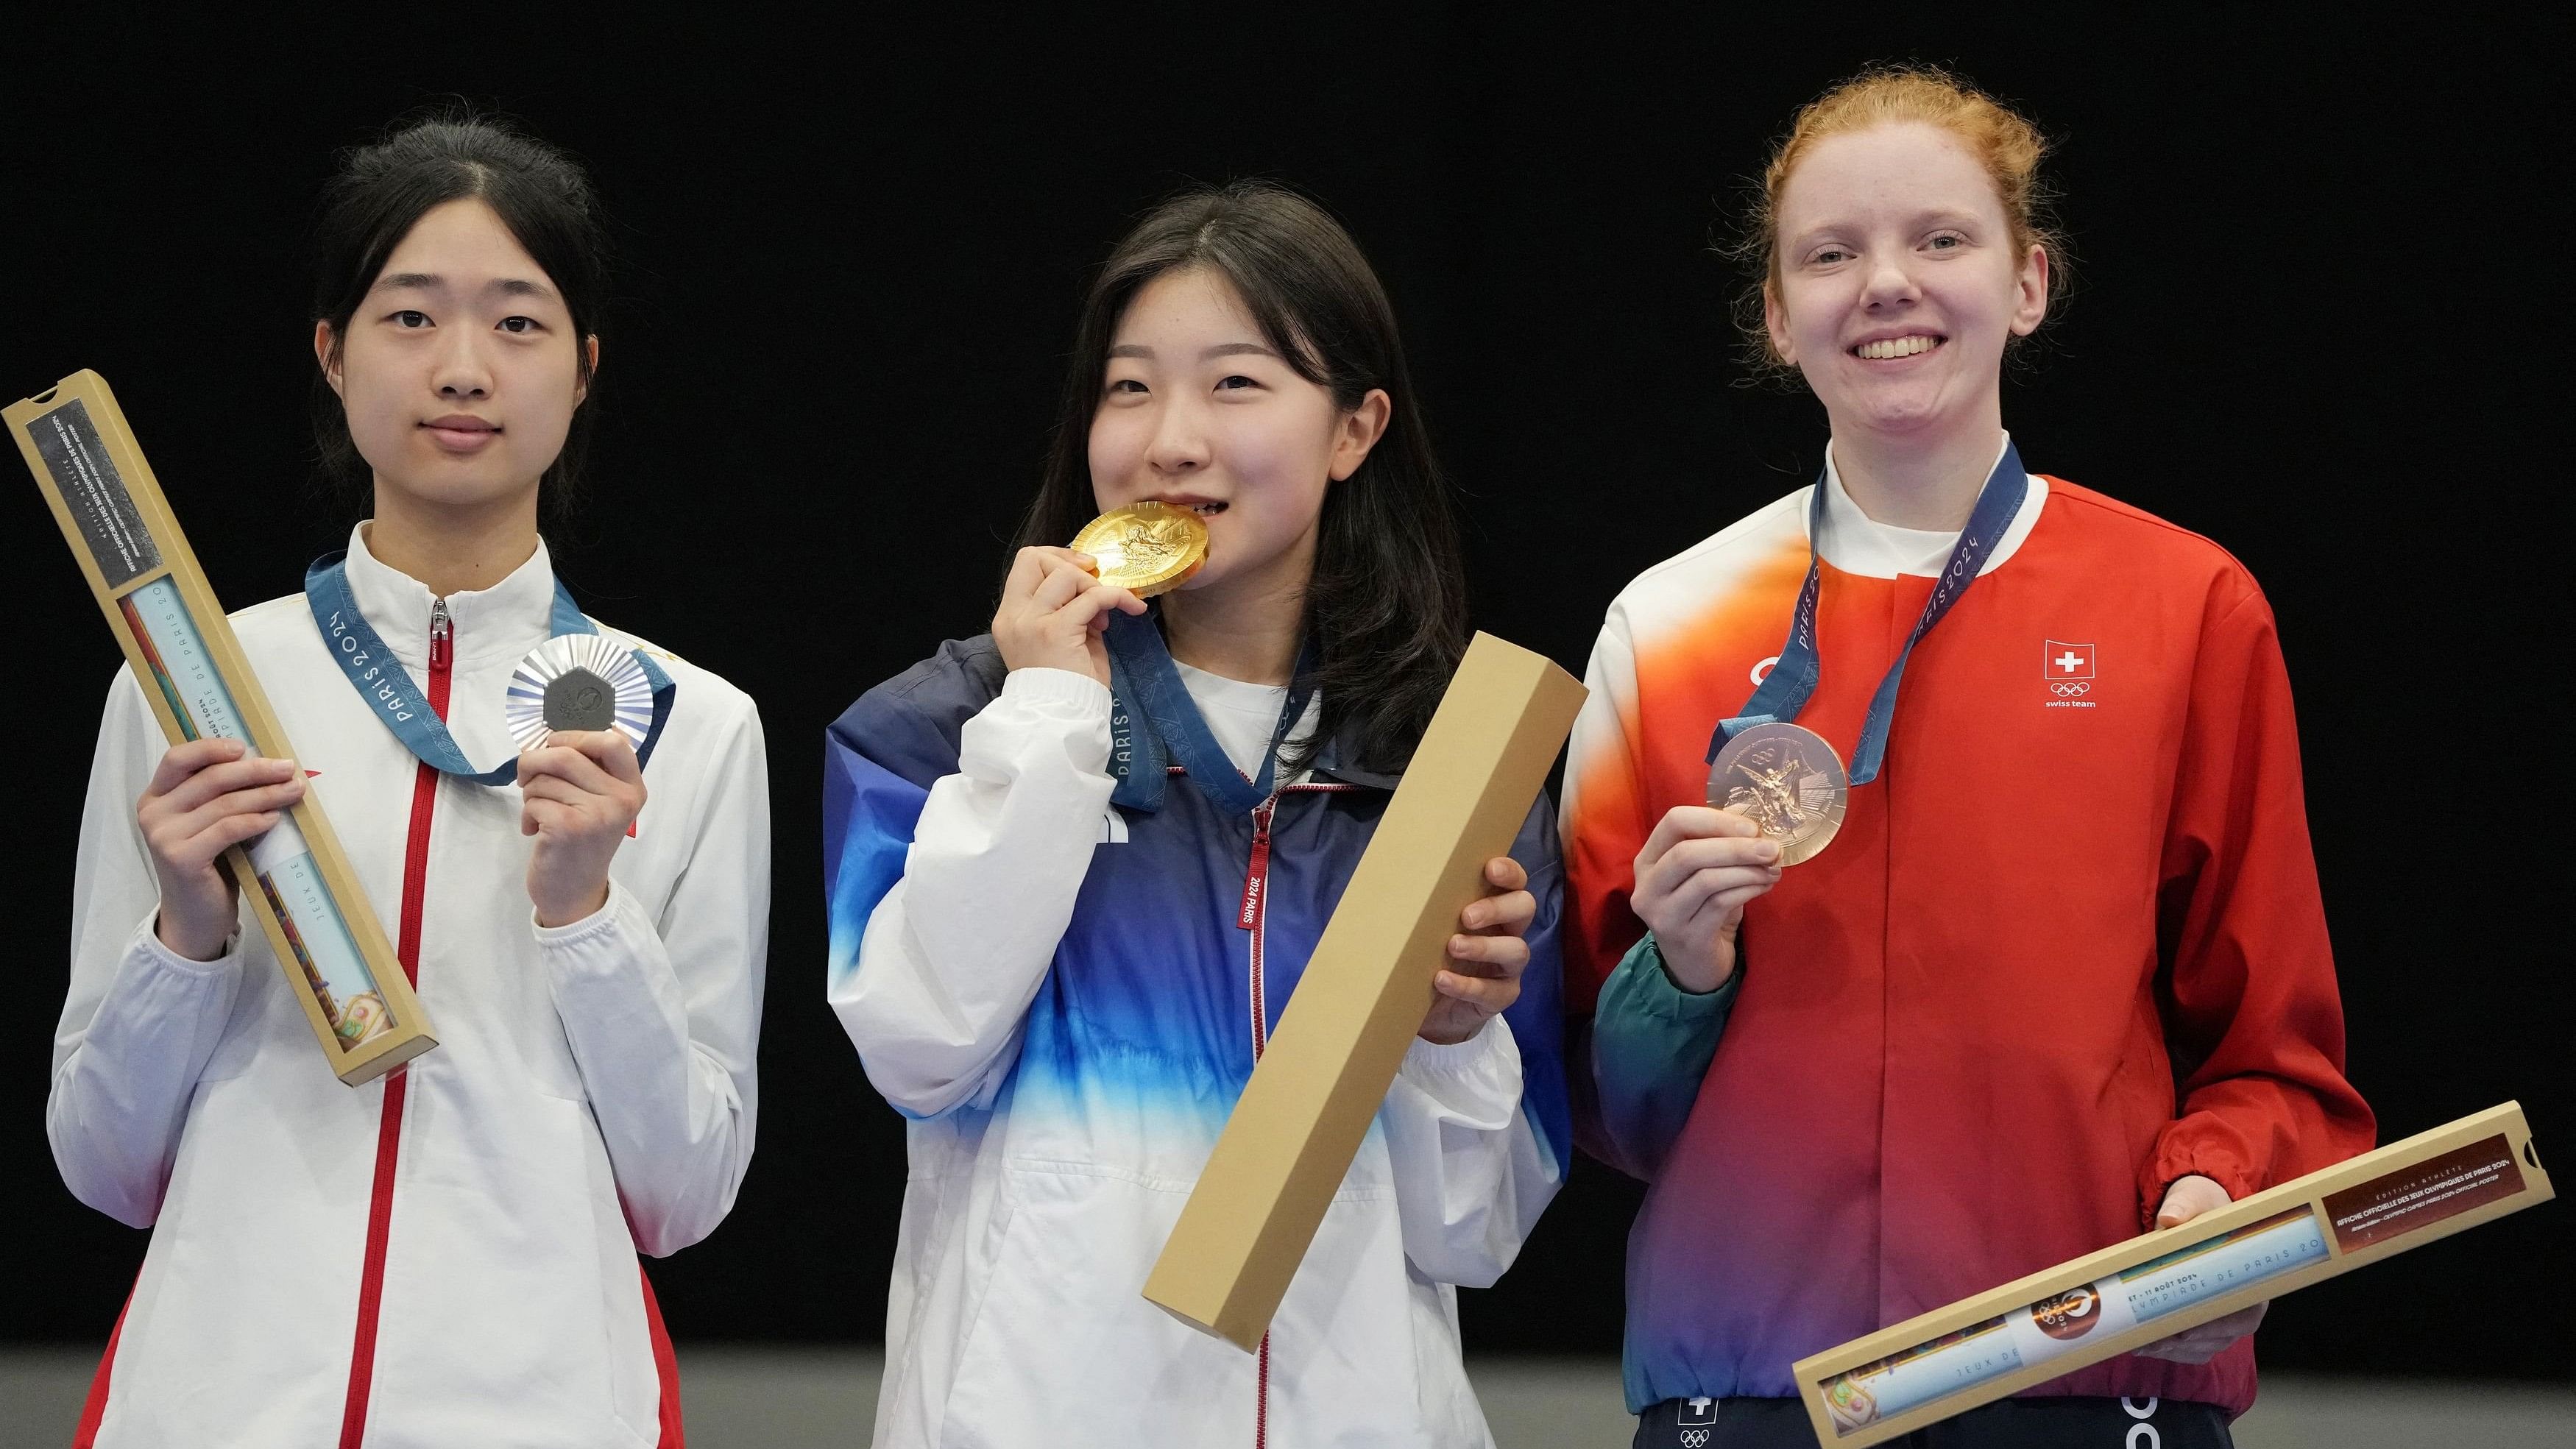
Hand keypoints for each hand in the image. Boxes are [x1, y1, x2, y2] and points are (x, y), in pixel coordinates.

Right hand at [138, 738, 304, 960]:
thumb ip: (218, 796)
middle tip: (289, 768)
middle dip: (255, 770)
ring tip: (294, 791)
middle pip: (210, 778)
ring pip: (224, 803)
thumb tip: (265, 764)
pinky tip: (275, 818)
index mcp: (156, 797)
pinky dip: (256, 820)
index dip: (211, 748)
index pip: (178, 758)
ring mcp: (164, 836)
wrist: (194, 917)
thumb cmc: (208, 865)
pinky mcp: (181, 858)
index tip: (246, 746)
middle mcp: (153, 813)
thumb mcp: (207, 824)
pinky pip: (228, 829)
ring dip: (265, 794)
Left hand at [518, 730, 645, 927]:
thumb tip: (547, 737)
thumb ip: (589, 771)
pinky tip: (534, 830)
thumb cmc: (582, 842)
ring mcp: (597, 814)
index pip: (613, 740)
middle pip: (566, 753)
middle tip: (526, 776)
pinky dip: (526, 814)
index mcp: (632, 787)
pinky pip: (533, 800)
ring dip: (530, 793)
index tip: (556, 746)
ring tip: (539, 814)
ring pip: (544, 778)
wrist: (574, 892)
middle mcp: (621, 799)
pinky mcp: (569, 828)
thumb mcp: (600, 803)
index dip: (576, 735)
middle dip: (534, 760)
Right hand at [992, 546, 1145, 685]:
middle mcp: (1015, 616)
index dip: (1055, 557)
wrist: (1061, 719)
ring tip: (1103, 616)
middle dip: (1071, 565)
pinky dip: (1117, 597)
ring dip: (1093, 587)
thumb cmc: (1063, 687)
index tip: (1082, 569)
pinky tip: (1132, 608)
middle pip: (1035, 558)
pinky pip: (1093, 597)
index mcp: (1009, 617)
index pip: (1025, 564)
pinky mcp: (1057, 630)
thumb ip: (1066, 610)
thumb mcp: (1058, 639)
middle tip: (1096, 587)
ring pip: (1065, 575)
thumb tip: (1091, 593)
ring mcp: (1032, 622)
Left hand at [1419, 857, 1534, 1045]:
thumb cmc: (1425, 952)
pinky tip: (1442, 980)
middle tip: (1466, 916)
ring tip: (1452, 947)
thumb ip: (1419, 905)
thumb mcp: (1422, 926)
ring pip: (1516, 950)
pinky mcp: (1501, 996)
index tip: (1490, 869)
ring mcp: (1508, 965)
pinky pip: (1493, 990)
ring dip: (1484, 946)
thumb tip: (1390, 880)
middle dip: (1497, 908)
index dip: (1509, 872)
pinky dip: (1467, 985)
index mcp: (1492, 905)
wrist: (1423, 1006)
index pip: (1515, 881)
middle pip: (1524, 908)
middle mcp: (1507, 931)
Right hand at [1631, 806, 1780, 992]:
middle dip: (1735, 847)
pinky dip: (1747, 889)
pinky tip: (1765, 885)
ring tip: (1774, 868)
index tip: (1752, 827)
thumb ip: (1719, 845)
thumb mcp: (1703, 873)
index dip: (1714, 819)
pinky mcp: (1685, 936)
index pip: (1674, 822)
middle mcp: (1647, 886)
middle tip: (1772, 848)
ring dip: (1747, 870)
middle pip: (1687, 853)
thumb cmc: (1702, 910)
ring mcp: (1662, 914)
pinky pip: (1720, 903)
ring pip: (1706, 879)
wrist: (1695, 965)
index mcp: (1648, 860)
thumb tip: (1756, 823)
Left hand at [2134, 1174, 2267, 1362]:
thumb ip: (2184, 1207)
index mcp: (2250, 1277)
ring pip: (2204, 1346)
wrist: (2195, 1209)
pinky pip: (2191, 1347)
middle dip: (2184, 1343)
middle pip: (2221, 1337)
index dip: (2218, 1328)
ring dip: (2172, 1350)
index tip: (2186, 1331)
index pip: (2244, 1315)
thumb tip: (2170, 1219)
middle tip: (2151, 1341)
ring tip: (2140, 1344)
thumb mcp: (2195, 1200)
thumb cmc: (2202, 1207)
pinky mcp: (2203, 1322)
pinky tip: (2142, 1344)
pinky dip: (2169, 1350)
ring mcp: (2223, 1316)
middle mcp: (2242, 1303)